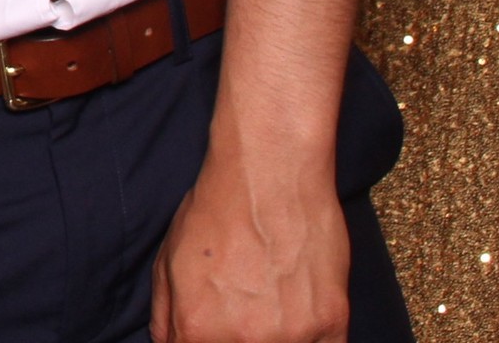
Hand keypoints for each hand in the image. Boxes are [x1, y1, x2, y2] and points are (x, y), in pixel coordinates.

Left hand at [150, 141, 349, 341]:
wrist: (269, 173)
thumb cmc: (216, 210)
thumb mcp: (169, 262)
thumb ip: (166, 318)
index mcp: (197, 329)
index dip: (202, 342)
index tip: (215, 330)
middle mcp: (244, 340)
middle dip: (236, 338)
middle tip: (245, 311)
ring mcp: (291, 336)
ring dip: (276, 338)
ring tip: (271, 308)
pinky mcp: (332, 323)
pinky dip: (311, 340)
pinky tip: (298, 316)